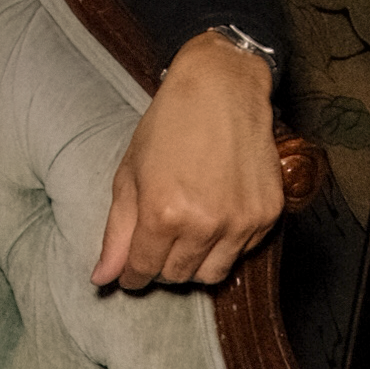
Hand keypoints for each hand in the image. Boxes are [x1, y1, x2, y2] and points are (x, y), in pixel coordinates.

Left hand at [92, 29, 283, 288]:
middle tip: (157, 239)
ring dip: (194, 261)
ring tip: (185, 231)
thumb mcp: (129, 174)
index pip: (144, 270)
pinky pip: (242, 252)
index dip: (132, 273)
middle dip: (161, 264)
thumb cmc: (168, 126)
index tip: (130, 269)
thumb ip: (117, 232)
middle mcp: (205, 225)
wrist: (221, 90)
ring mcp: (241, 223)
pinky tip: (214, 213)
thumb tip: (101, 278)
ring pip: (213, 274)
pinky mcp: (268, 217)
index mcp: (163, 213)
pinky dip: (225, 243)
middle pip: (178, 276)